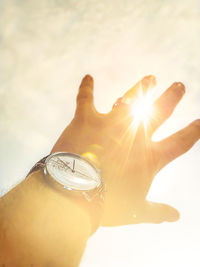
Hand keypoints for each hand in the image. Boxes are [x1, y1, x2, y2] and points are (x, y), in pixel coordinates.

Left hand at [51, 75, 199, 225]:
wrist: (74, 193)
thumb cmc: (106, 205)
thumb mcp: (135, 211)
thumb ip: (157, 212)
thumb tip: (176, 217)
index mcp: (149, 157)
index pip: (180, 142)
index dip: (193, 132)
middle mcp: (134, 134)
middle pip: (159, 111)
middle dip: (171, 97)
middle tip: (179, 85)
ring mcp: (110, 122)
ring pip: (130, 98)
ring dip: (141, 87)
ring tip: (149, 78)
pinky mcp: (86, 118)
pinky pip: (86, 99)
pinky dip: (86, 88)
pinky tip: (87, 78)